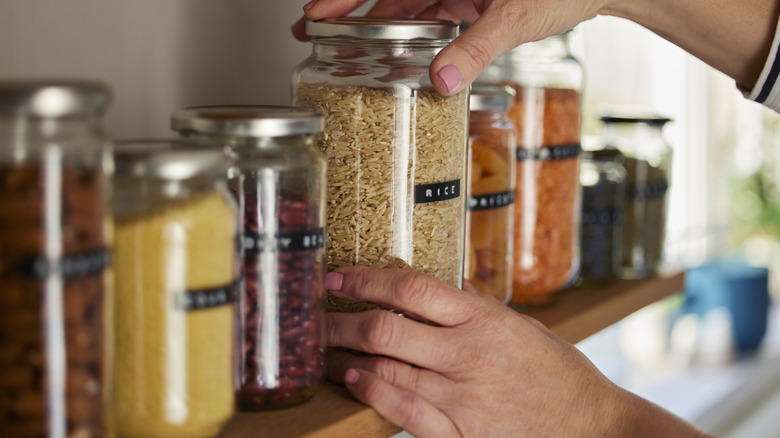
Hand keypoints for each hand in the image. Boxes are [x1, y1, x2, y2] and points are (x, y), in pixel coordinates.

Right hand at [291, 0, 608, 95]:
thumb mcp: (518, 16)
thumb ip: (479, 46)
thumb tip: (441, 80)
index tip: (315, 13)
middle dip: (348, 12)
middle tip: (312, 31)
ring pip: (403, 7)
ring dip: (373, 27)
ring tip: (341, 45)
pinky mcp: (469, 1)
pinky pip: (428, 16)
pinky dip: (408, 35)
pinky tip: (392, 52)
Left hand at [323, 266, 709, 436]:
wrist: (590, 426)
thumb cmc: (557, 372)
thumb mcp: (520, 326)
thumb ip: (474, 309)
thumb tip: (429, 291)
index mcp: (483, 319)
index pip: (410, 288)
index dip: (365, 280)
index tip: (338, 278)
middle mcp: (467, 354)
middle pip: (384, 329)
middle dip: (339, 321)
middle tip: (314, 316)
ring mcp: (461, 396)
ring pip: (385, 369)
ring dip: (344, 357)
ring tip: (321, 350)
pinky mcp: (460, 433)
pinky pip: (402, 412)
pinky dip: (371, 394)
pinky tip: (353, 381)